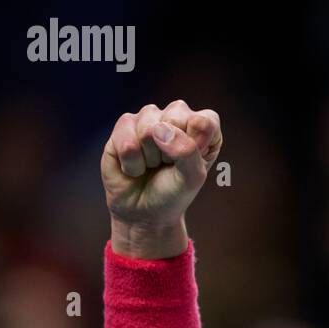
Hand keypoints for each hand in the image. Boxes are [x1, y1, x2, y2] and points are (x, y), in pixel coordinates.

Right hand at [102, 101, 222, 257]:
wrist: (143, 211)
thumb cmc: (173, 192)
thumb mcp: (192, 177)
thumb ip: (187, 150)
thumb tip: (160, 129)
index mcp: (203, 125)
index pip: (204, 121)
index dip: (195, 147)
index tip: (189, 164)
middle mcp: (176, 115)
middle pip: (174, 120)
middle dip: (170, 152)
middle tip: (167, 165)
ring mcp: (149, 117)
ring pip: (149, 129)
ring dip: (149, 158)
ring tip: (151, 165)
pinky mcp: (124, 125)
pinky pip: (126, 138)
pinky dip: (131, 161)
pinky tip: (134, 166)